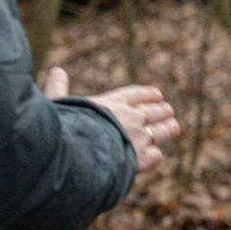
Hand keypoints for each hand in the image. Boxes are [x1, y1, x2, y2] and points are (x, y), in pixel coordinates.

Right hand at [42, 67, 180, 172]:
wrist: (74, 154)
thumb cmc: (62, 128)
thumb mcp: (56, 104)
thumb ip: (58, 89)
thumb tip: (56, 70)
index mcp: (111, 103)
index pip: (133, 95)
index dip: (145, 95)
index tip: (157, 94)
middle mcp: (129, 118)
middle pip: (151, 112)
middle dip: (160, 110)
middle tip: (169, 110)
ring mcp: (137, 138)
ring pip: (158, 131)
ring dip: (166, 129)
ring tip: (174, 126)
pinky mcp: (139, 159)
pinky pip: (154, 156)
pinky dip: (154, 155)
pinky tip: (154, 156)